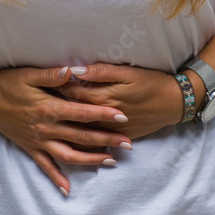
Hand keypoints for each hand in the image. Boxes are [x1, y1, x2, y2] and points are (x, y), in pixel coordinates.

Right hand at [0, 65, 135, 195]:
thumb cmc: (7, 83)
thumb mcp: (28, 74)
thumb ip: (52, 75)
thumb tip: (73, 71)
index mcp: (49, 108)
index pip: (82, 113)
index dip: (104, 114)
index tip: (123, 116)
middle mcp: (46, 128)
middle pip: (82, 137)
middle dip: (107, 140)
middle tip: (129, 143)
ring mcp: (38, 141)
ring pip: (69, 155)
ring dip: (91, 160)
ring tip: (111, 161)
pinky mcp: (30, 148)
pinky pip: (45, 167)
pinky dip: (57, 178)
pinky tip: (68, 189)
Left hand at [51, 62, 185, 140]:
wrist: (175, 103)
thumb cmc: (152, 82)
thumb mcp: (128, 73)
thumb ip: (100, 72)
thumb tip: (75, 71)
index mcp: (104, 98)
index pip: (72, 94)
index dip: (56, 88)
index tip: (42, 84)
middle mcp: (104, 118)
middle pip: (73, 114)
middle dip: (57, 109)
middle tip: (39, 103)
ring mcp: (112, 131)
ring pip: (82, 132)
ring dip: (66, 127)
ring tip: (50, 123)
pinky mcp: (120, 137)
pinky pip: (96, 144)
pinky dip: (83, 144)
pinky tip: (71, 144)